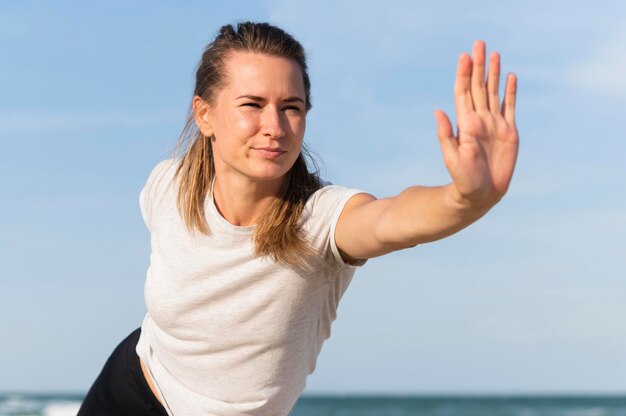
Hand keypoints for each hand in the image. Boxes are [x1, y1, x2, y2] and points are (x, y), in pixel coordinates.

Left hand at [434, 41, 518, 208]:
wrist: (480, 195)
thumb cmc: (463, 180)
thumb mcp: (452, 158)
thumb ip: (446, 135)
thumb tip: (438, 111)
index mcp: (466, 124)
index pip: (464, 93)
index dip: (464, 75)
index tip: (464, 56)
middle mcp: (479, 120)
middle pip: (479, 87)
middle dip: (478, 66)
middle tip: (479, 44)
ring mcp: (494, 125)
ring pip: (494, 93)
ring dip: (493, 74)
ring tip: (494, 54)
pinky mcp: (509, 133)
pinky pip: (510, 107)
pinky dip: (510, 92)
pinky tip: (509, 77)